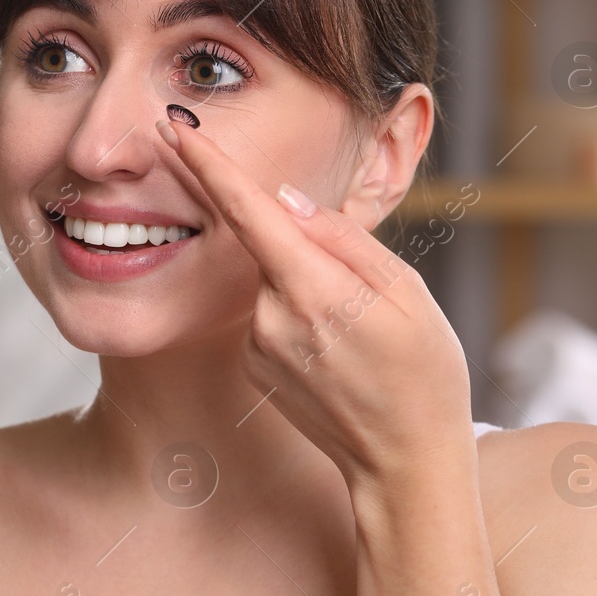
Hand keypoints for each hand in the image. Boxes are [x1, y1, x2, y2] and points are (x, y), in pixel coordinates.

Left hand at [155, 117, 474, 492]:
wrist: (405, 464)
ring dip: (309, 285)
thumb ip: (342, 238)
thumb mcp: (406, 293)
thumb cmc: (423, 373)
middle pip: (270, 245)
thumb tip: (287, 200)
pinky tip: (340, 351)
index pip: (248, 211)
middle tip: (352, 283)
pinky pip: (273, 315)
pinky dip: (301, 315)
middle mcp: (271, 316)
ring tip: (362, 333)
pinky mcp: (254, 364)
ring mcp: (258, 344)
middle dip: (300, 243)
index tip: (173, 130)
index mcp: (313, 288)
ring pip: (275, 281)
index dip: (208, 166)